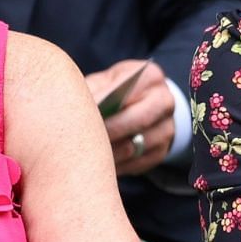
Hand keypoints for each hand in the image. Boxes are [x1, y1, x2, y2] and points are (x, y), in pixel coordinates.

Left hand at [83, 59, 173, 176]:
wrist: (144, 106)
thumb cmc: (115, 91)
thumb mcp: (105, 81)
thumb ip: (93, 90)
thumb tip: (73, 107)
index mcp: (150, 76)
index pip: (125, 89)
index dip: (100, 102)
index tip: (78, 112)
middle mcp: (165, 101)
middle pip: (136, 120)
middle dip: (106, 130)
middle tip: (80, 136)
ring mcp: (167, 129)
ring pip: (134, 146)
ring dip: (107, 152)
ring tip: (84, 152)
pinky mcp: (161, 153)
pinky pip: (134, 164)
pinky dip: (114, 165)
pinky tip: (96, 162)